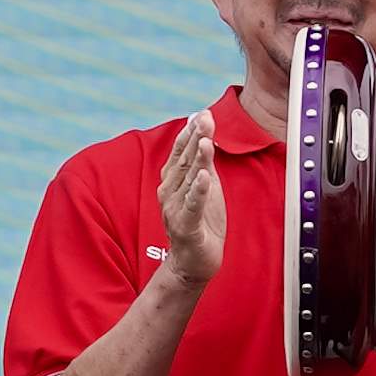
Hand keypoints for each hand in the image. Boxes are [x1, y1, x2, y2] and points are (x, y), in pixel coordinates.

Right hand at [149, 115, 223, 299]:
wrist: (194, 261)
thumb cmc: (199, 221)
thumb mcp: (204, 185)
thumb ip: (203, 159)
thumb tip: (205, 128)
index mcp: (172, 180)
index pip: (180, 152)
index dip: (190, 132)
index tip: (201, 113)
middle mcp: (169, 192)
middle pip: (183, 161)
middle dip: (195, 139)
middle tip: (204, 118)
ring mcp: (176, 209)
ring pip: (188, 181)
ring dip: (197, 161)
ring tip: (206, 141)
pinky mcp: (186, 227)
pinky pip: (192, 207)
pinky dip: (198, 192)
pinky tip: (204, 178)